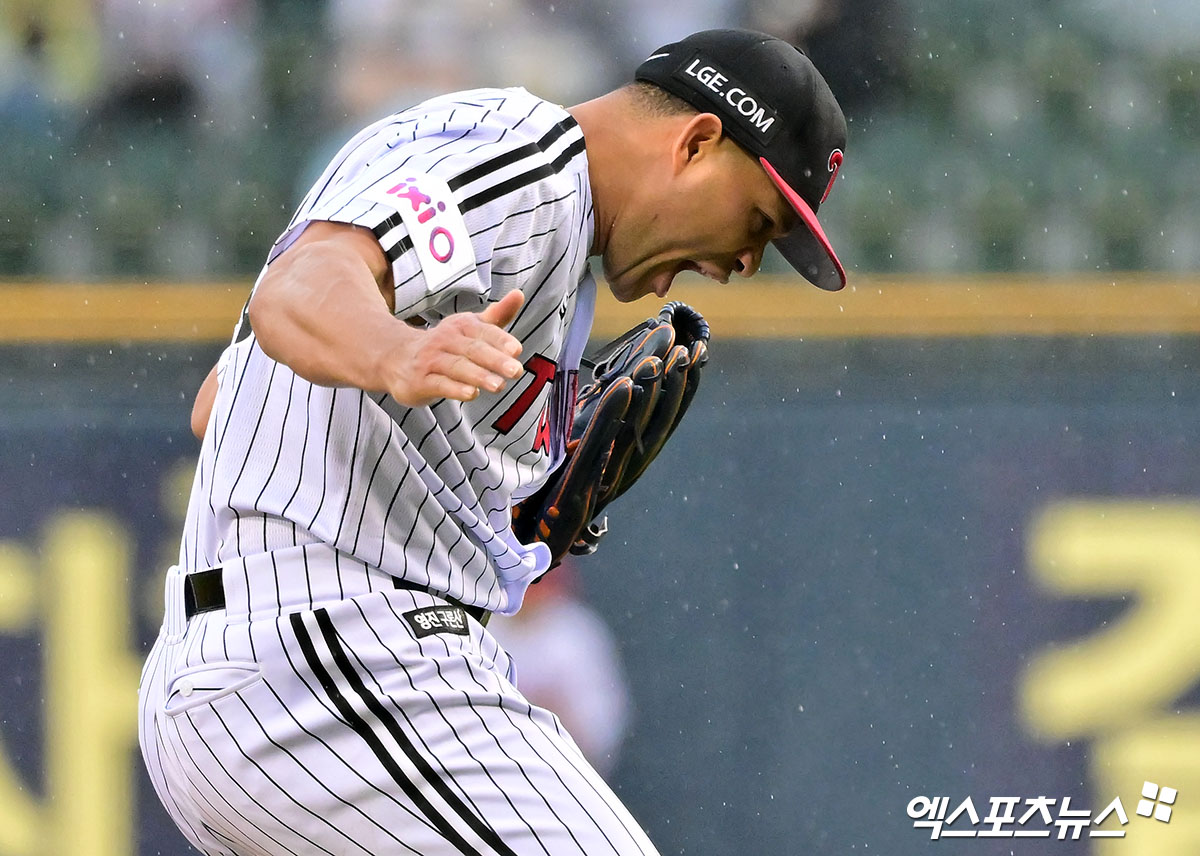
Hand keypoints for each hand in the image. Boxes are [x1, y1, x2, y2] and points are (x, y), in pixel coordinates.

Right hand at [379, 289, 526, 406]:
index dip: (501, 340)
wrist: (396, 357)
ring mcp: (431, 361)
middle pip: (473, 350)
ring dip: (479, 376)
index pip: (484, 331)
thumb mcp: (469, 327)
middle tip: (515, 370)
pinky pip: (439, 384)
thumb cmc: (444, 344)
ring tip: (499, 385)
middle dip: (495, 360)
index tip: (517, 350)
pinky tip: (472, 394)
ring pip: (457, 367)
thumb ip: (497, 315)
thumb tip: (519, 294)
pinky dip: (456, 389)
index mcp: (461, 326)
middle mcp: (445, 340)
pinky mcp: (420, 381)